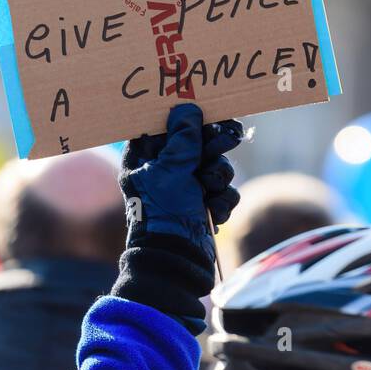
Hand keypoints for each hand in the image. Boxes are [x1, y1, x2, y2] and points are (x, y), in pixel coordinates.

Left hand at [111, 104, 245, 333]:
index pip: (165, 125)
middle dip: (213, 148)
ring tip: (209, 192)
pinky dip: (222, 199)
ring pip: (214, 164)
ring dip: (218, 177)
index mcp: (143, 159)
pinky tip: (213, 211)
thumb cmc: (164, 214)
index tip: (208, 112)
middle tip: (227, 141)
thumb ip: (183, 137)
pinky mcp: (202, 204)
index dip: (187, 117)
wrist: (177, 261)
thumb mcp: (172, 169)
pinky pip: (222, 188)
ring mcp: (183, 188)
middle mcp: (163, 171)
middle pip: (196, 142)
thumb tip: (186, 108)